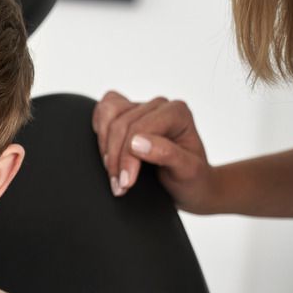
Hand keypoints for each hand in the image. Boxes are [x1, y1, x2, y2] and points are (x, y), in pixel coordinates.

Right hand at [92, 90, 217, 211]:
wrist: (192, 184)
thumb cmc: (193, 178)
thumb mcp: (188, 171)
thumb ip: (167, 154)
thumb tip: (136, 143)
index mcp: (177, 113)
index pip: (140, 128)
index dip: (127, 157)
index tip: (125, 183)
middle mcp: (159, 106)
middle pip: (121, 124)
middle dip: (115, 158)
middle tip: (119, 186)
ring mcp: (141, 108)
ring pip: (108, 113)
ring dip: (105, 146)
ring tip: (113, 173)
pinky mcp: (127, 113)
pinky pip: (104, 110)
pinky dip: (100, 130)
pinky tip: (108, 152)